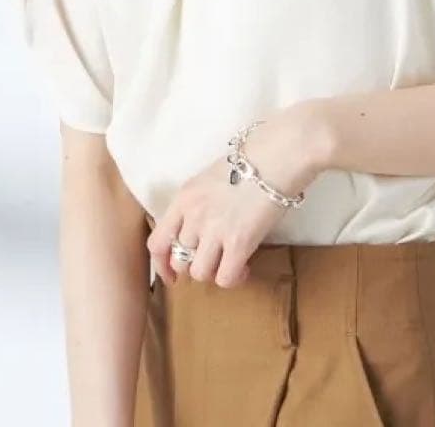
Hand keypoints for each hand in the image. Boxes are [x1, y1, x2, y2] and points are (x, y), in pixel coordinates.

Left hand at [145, 107, 322, 289]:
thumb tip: (197, 231)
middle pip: (179, 261)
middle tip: (213, 261)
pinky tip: (244, 266)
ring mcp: (214, 230)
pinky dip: (234, 278)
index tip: (172, 275)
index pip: (157, 242)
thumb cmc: (250, 161)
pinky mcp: (238, 243)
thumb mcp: (209, 180)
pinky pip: (225, 278)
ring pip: (200, 274)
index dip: (162, 265)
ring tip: (230, 261)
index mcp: (183, 198)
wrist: (277, 156)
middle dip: (195, 266)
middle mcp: (193, 216)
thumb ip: (196, 206)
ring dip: (215, 272)